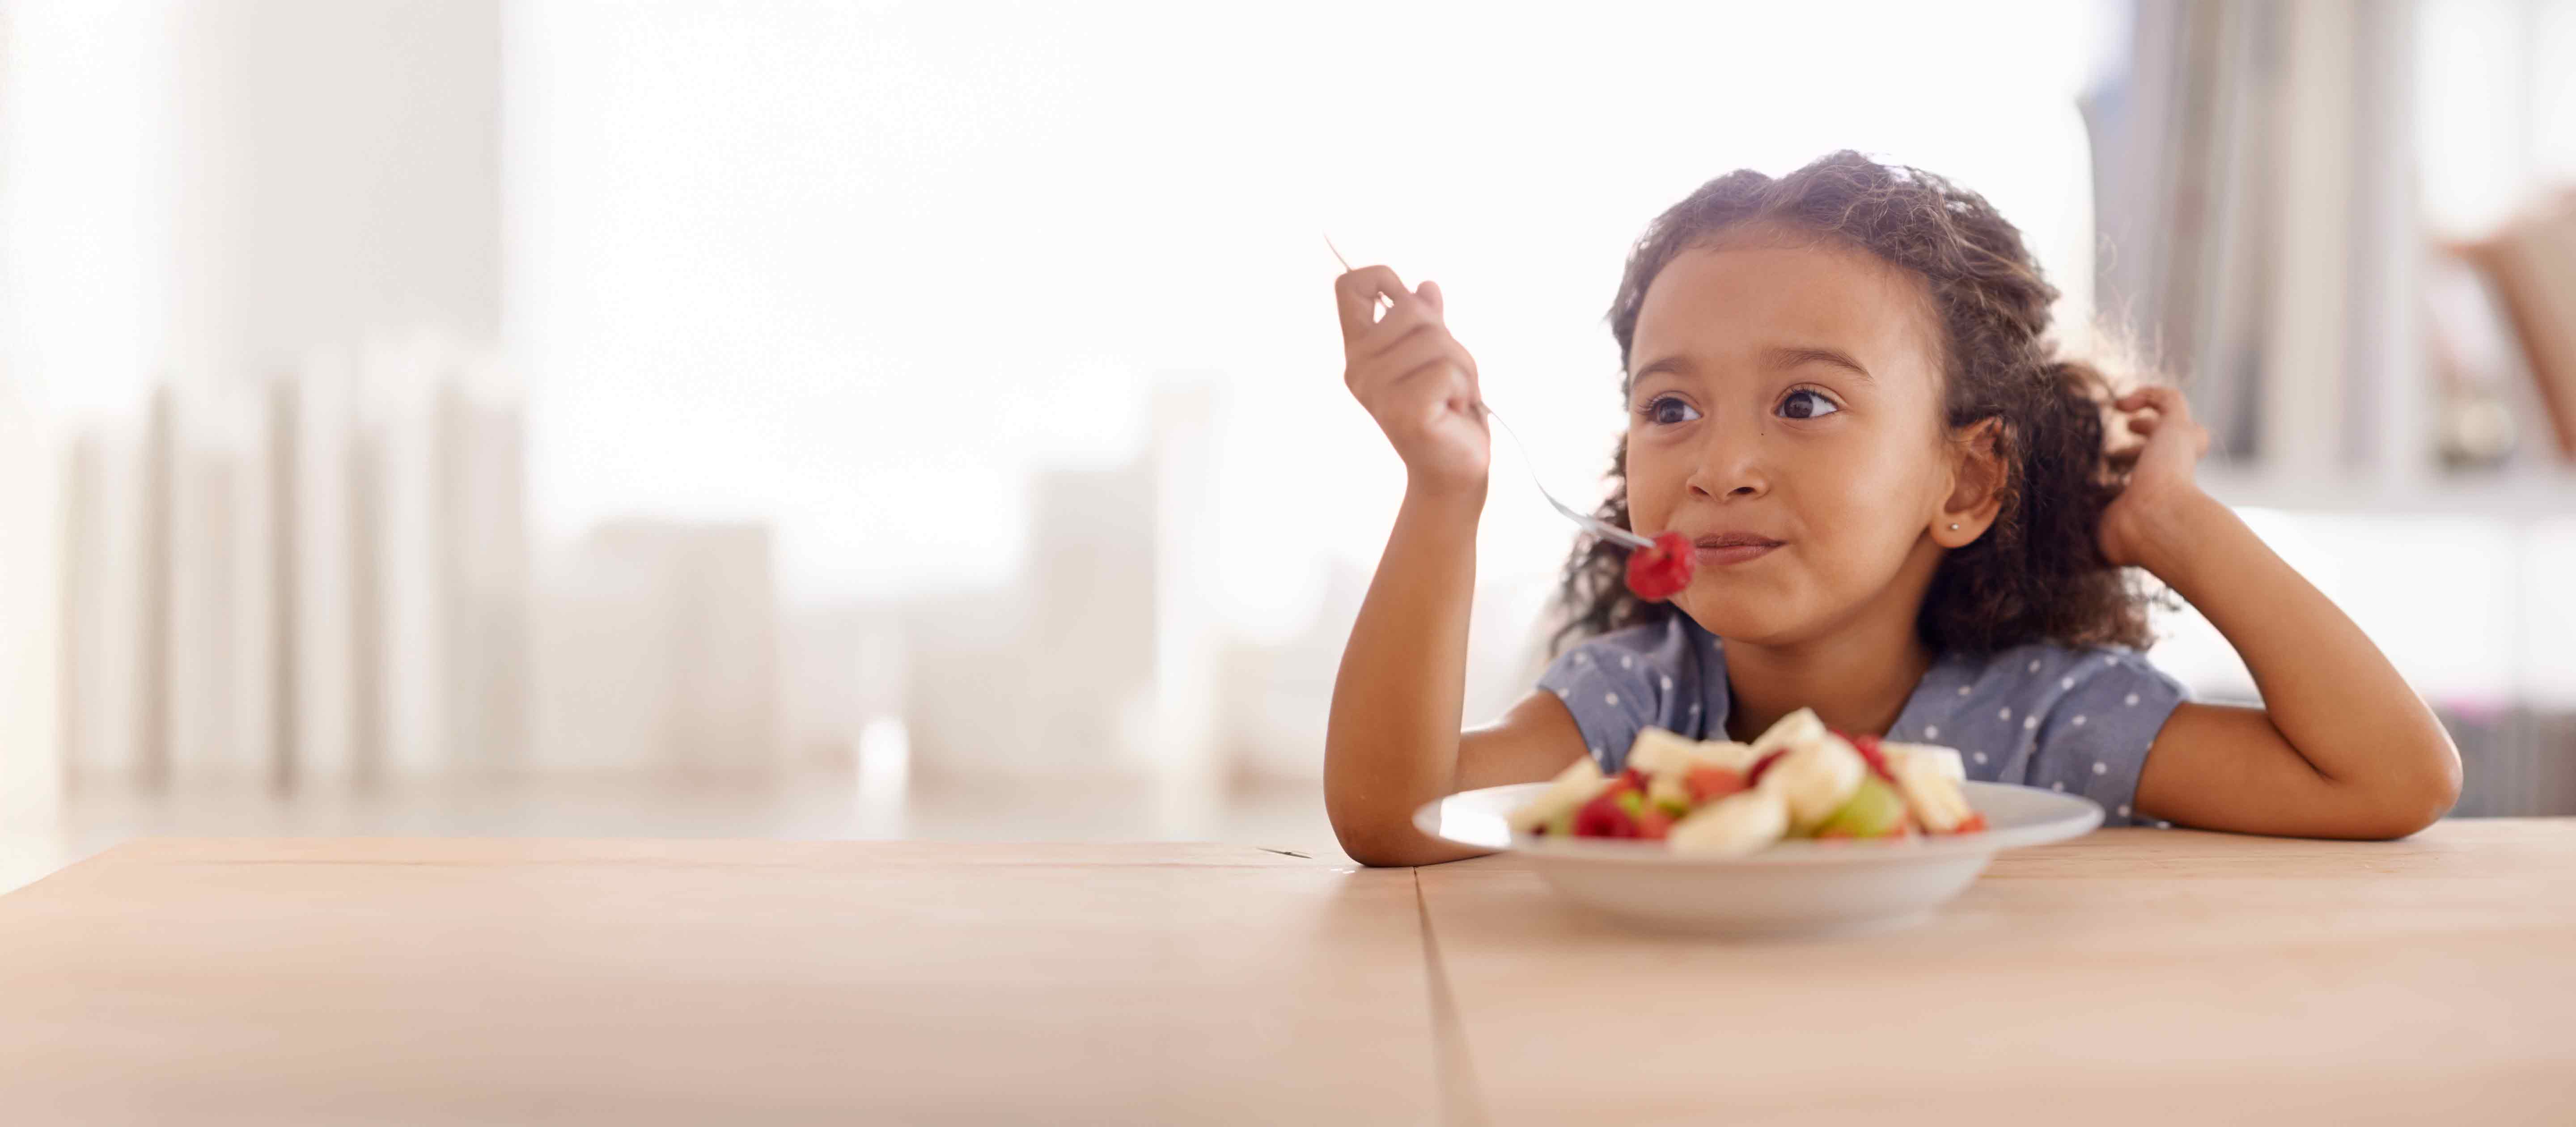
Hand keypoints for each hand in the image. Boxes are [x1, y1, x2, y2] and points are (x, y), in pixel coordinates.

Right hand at [1335, 265, 1489, 497]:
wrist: (1452, 470)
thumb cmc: (1444, 413)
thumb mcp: (1436, 358)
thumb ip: (1426, 324)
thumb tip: (1426, 288)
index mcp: (1361, 350)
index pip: (1351, 288)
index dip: (1382, 278)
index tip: (1407, 299)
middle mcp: (1360, 368)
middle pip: (1411, 309)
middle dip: (1446, 338)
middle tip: (1448, 377)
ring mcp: (1378, 390)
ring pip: (1435, 340)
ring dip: (1461, 368)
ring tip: (1452, 396)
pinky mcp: (1404, 410)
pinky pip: (1447, 371)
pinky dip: (1464, 388)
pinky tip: (1453, 410)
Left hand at [2098, 385, 2211, 568]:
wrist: (2154, 525)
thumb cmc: (2128, 534)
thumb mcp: (2101, 525)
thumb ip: (2089, 517)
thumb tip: (2058, 522)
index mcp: (2160, 494)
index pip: (2154, 474)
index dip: (2134, 464)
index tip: (2111, 464)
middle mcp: (2176, 471)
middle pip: (2170, 447)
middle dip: (2146, 441)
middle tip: (2118, 448)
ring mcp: (2180, 448)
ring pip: (2177, 420)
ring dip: (2149, 417)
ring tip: (2123, 416)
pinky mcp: (2180, 429)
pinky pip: (2171, 399)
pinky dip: (2148, 394)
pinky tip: (2120, 405)